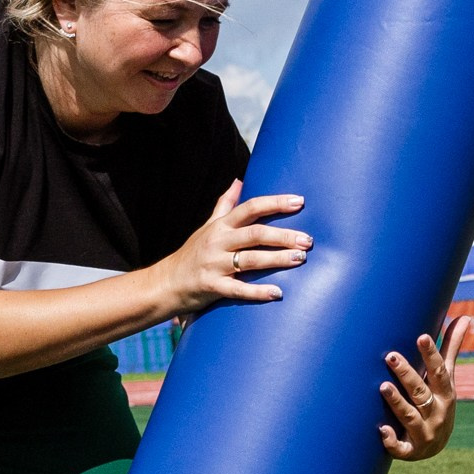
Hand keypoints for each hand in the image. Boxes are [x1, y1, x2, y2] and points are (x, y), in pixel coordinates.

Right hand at [155, 180, 309, 314]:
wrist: (166, 282)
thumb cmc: (192, 253)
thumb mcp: (207, 226)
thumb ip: (225, 204)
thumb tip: (239, 180)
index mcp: (221, 226)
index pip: (251, 208)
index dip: (275, 203)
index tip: (300, 202)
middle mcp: (218, 242)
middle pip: (255, 234)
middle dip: (283, 235)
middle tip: (308, 240)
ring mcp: (214, 264)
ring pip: (250, 260)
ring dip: (277, 259)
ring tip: (300, 259)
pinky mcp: (212, 287)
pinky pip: (238, 289)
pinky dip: (258, 292)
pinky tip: (278, 293)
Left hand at [379, 316, 469, 460]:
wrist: (435, 446)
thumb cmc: (438, 402)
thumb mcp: (447, 378)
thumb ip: (451, 349)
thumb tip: (465, 317)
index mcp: (445, 394)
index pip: (439, 372)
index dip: (431, 355)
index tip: (422, 336)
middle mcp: (437, 413)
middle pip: (421, 392)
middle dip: (407, 375)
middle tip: (390, 356)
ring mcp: (424, 433)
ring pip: (410, 417)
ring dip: (397, 402)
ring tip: (382, 386)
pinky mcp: (411, 451)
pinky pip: (401, 448)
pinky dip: (391, 441)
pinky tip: (380, 430)